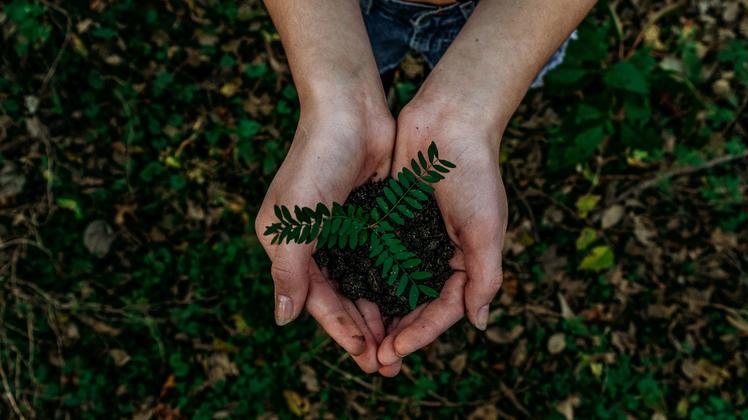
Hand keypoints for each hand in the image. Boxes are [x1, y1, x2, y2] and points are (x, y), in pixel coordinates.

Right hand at [255, 101, 396, 373]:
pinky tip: (409, 302)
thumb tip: (283, 319)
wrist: (350, 110)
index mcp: (288, 246)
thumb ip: (289, 271)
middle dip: (363, 330)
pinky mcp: (369, 218)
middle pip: (341, 298)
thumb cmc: (316, 161)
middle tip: (387, 362)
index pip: (316, 299)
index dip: (340, 330)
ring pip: (363, 283)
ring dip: (379, 312)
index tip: (366, 356)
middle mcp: (314, 243)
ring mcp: (343, 231)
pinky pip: (380, 260)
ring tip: (401, 341)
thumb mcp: (294, 220)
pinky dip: (391, 283)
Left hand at [376, 99, 507, 372]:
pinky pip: (375, 257)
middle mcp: (438, 255)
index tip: (395, 350)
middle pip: (415, 306)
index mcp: (465, 261)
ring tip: (358, 339)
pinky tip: (346, 296)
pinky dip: (364, 278)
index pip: (443, 310)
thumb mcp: (486, 228)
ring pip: (392, 287)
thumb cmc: (474, 173)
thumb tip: (479, 323)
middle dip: (397, 333)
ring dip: (378, 314)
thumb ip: (484, 276)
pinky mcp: (390, 221)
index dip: (421, 334)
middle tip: (373, 359)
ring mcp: (412, 239)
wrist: (449, 121)